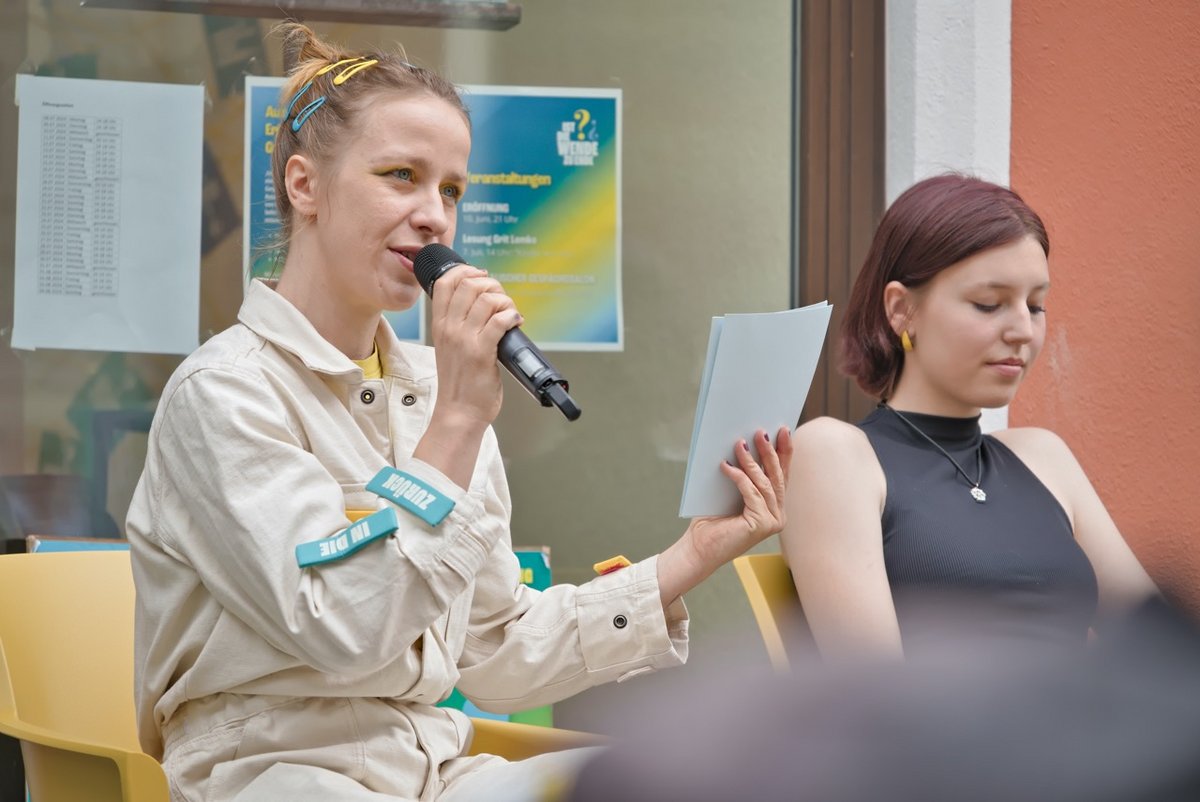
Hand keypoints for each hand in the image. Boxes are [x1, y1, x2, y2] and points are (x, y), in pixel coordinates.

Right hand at [427, 263, 521, 429]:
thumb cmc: (459, 382)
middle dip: (492, 284)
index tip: (482, 278)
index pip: (446, 282)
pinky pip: (500, 321)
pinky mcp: (482, 353)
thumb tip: (481, 301)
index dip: (466, 271)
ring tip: (510, 313)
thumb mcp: (449, 346)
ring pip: (487, 299)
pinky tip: (516, 323)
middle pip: (469, 284)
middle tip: (501, 300)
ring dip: (505, 301)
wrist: (459, 412)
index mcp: (440, 324)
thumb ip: (459, 324)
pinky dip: (513, 316)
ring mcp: (464, 340)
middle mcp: (449, 328)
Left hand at [657, 427, 792, 604]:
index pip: (781, 475)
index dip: (784, 452)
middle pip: (776, 477)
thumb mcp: (731, 492)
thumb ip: (744, 476)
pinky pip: (751, 492)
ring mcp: (772, 521)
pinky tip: (725, 466)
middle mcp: (777, 516)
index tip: (784, 431)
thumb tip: (744, 444)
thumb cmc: (711, 521)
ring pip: (764, 483)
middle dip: (770, 452)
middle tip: (762, 431)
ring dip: (751, 461)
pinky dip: (738, 476)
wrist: (698, 548)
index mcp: (773, 508)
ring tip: (740, 443)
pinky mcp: (761, 524)